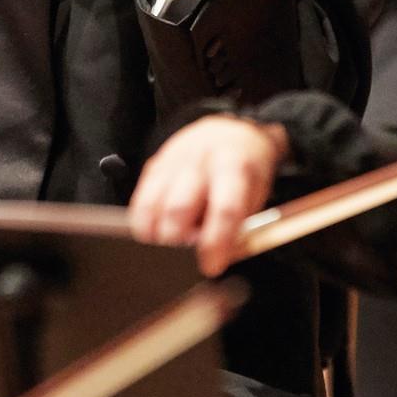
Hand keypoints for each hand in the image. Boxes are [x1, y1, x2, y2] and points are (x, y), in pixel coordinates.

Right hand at [130, 115, 287, 276]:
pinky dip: (141, 223)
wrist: (230, 130)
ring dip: (154, 236)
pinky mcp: (155, 165)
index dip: (216, 242)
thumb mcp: (255, 193)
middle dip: (176, 242)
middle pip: (180, 207)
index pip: (224, 209)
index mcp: (234, 166)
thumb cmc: (244, 170)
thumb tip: (214, 257)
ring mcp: (174, 161)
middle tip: (178, 264)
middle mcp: (201, 161)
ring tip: (158, 257)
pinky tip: (148, 237)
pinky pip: (140, 199)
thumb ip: (236, 223)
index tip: (211, 266)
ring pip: (154, 204)